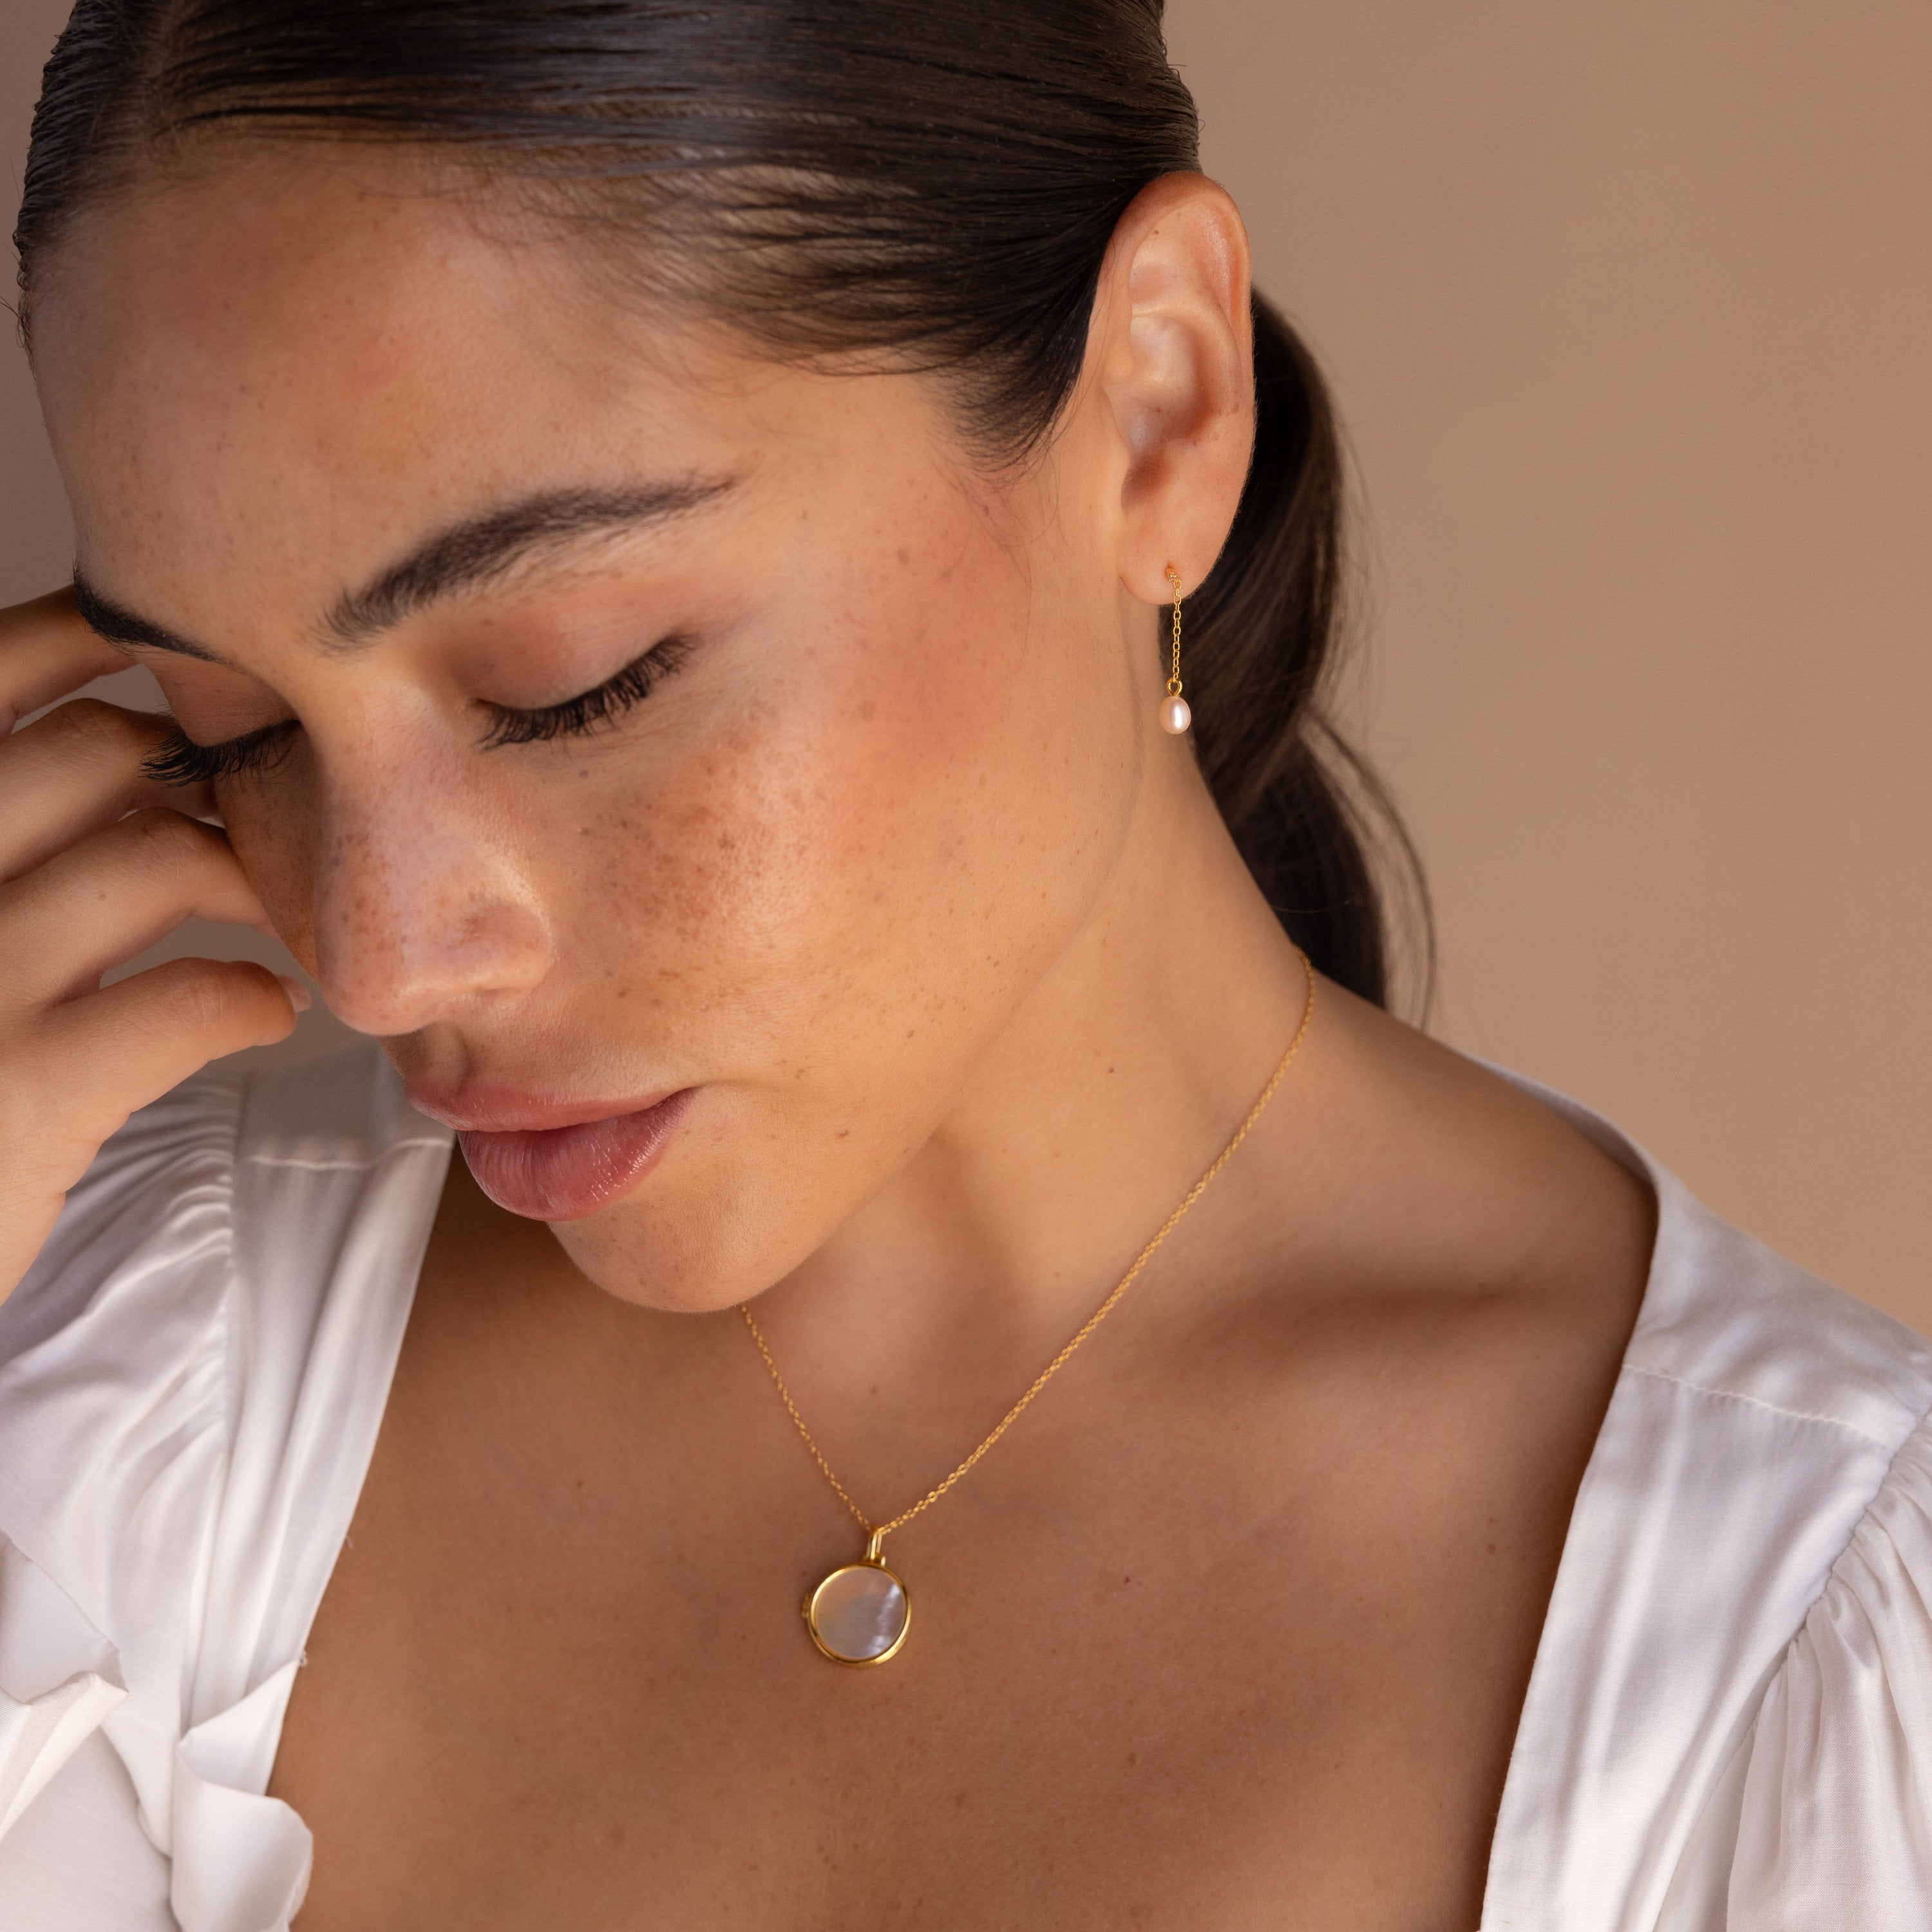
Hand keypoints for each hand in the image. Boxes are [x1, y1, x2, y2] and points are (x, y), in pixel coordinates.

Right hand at [0, 588, 305, 1303]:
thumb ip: (8, 849)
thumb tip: (130, 766)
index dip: (89, 641)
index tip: (184, 660)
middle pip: (98, 756)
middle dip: (212, 772)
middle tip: (274, 812)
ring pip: (158, 858)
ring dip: (252, 878)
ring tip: (284, 917)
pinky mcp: (18, 1095)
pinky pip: (184, 998)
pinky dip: (249, 996)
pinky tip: (266, 1012)